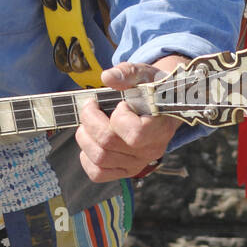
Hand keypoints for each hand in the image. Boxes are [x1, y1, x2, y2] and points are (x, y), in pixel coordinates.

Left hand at [75, 58, 183, 182]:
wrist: (162, 106)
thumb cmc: (152, 89)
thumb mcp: (144, 75)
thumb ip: (127, 73)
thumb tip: (107, 78)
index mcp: (160, 128)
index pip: (135, 133)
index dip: (120, 117)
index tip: (120, 104)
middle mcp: (150, 151)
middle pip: (108, 143)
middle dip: (90, 120)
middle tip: (90, 105)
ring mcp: (137, 164)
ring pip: (99, 159)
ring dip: (85, 136)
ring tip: (89, 121)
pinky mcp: (125, 170)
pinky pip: (98, 173)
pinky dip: (86, 157)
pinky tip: (90, 140)